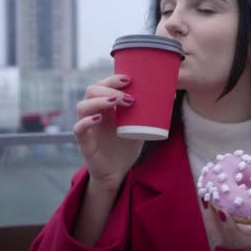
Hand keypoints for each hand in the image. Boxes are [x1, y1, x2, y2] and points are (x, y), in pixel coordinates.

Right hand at [72, 74, 142, 191]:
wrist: (118, 171)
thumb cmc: (127, 145)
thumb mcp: (140, 125)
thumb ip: (150, 111)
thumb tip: (172, 94)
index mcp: (106, 106)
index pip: (103, 84)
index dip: (113, 79)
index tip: (130, 79)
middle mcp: (94, 112)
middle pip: (92, 90)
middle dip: (110, 89)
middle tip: (129, 97)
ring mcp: (88, 126)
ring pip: (83, 106)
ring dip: (100, 100)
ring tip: (117, 102)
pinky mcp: (84, 142)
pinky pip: (78, 128)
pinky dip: (87, 121)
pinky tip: (99, 118)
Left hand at [203, 180, 250, 250]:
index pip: (238, 239)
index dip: (227, 226)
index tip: (221, 211)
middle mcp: (243, 244)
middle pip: (220, 236)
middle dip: (210, 217)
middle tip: (207, 195)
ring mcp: (236, 241)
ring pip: (216, 233)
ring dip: (208, 215)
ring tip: (205, 193)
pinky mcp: (233, 236)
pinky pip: (217, 228)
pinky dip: (211, 215)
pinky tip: (209, 199)